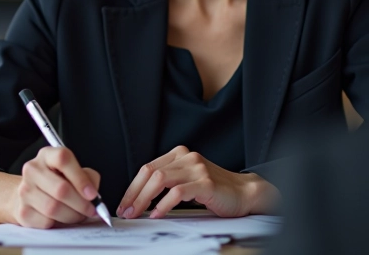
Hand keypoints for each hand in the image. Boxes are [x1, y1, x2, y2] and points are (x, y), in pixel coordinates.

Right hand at [7, 146, 101, 227]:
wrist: (31, 194)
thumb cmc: (58, 181)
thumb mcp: (75, 172)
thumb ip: (88, 178)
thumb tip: (94, 196)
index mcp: (47, 155)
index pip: (63, 159)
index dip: (80, 178)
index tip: (92, 194)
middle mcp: (33, 169)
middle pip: (60, 189)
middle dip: (81, 203)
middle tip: (91, 210)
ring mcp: (24, 190)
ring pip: (53, 208)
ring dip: (72, 216)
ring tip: (79, 215)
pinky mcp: (22, 211)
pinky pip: (45, 221)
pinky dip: (58, 224)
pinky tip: (62, 218)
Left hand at [117, 145, 277, 218]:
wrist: (244, 193)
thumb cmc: (216, 190)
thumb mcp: (188, 181)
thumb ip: (169, 182)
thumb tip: (140, 199)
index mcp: (180, 154)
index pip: (147, 168)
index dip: (132, 187)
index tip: (124, 203)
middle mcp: (187, 157)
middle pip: (150, 173)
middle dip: (134, 194)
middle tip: (126, 211)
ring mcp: (197, 168)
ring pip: (160, 180)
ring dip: (144, 199)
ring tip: (137, 213)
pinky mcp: (205, 182)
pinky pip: (177, 192)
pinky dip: (163, 205)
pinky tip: (157, 214)